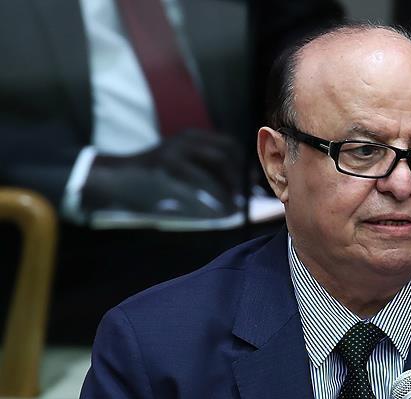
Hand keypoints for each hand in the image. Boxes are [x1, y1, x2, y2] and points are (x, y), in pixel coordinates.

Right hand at [82, 130, 243, 217]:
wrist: (117, 177)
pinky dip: (214, 195)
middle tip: (246, 195)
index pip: (229, 143)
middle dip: (241, 174)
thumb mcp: (181, 164)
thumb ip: (204, 168)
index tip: (252, 182)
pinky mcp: (166, 165)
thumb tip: (236, 185)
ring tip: (236, 204)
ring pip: (216, 162)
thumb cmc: (153, 176)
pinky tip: (220, 208)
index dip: (244, 162)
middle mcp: (186, 139)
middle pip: (226, 151)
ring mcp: (176, 149)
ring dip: (230, 185)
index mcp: (192, 137)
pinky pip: (199, 179)